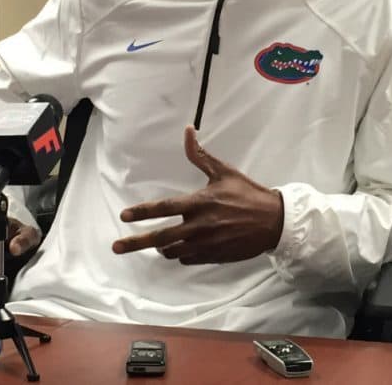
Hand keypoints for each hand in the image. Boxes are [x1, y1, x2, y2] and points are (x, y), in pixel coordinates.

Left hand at [111, 125, 283, 264]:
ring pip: (172, 251)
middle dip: (134, 243)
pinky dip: (180, 254)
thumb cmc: (248, 194)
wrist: (274, 222)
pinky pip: (187, 259)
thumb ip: (200, 156)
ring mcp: (205, 244)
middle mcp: (199, 226)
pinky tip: (181, 249)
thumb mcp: (224, 172)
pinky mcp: (213, 257)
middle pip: (160, 237)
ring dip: (162, 247)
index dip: (141, 212)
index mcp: (199, 203)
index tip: (124, 217)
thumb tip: (188, 131)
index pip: (163, 208)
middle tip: (116, 247)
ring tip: (157, 243)